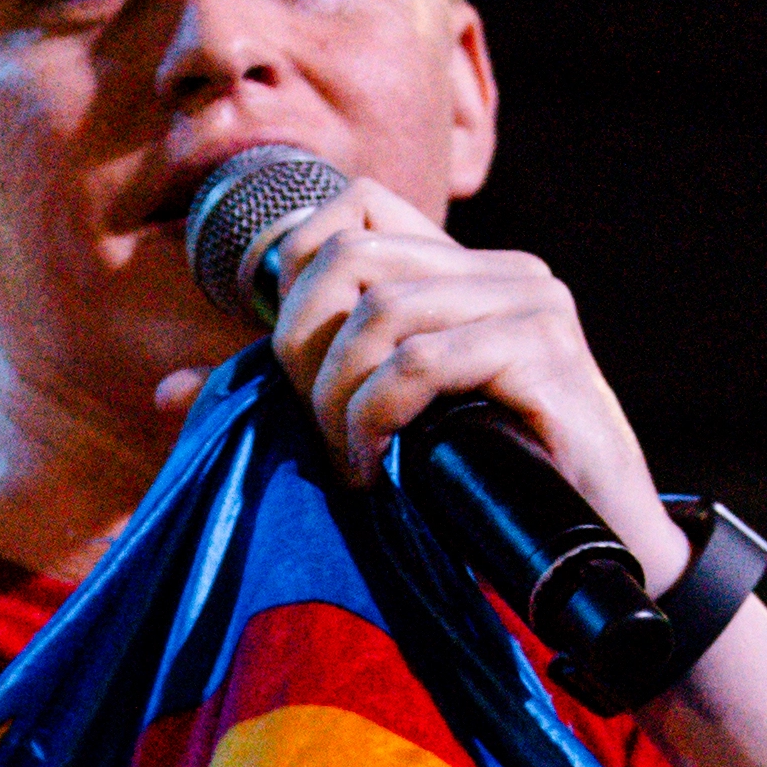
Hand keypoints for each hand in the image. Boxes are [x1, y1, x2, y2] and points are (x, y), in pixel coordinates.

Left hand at [180, 174, 687, 587]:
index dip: (298, 271)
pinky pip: (425, 358)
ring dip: (339, 394)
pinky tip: (377, 462)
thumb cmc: (488, 494)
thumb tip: (165, 394)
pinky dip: (378, 412)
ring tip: (348, 459)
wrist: (601, 557)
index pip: (358, 209)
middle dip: (305, 343)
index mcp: (467, 270)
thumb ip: (291, 394)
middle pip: (354, 255)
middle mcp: (505, 270)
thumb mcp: (382, 427)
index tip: (290, 367)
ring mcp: (532, 305)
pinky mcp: (547, 354)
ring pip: (383, 310)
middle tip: (313, 425)